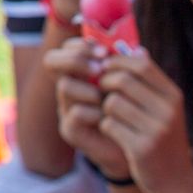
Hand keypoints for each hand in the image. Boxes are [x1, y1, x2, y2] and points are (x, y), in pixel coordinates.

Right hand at [47, 37, 129, 177]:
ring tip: (107, 98)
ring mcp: (66, 107)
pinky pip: (75, 113)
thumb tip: (141, 51)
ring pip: (64, 85)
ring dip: (89, 89)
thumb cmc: (134, 112)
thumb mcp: (135, 87)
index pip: (68, 47)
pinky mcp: (70, 129)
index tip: (104, 51)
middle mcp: (70, 86)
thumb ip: (135, 69)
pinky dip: (93, 113)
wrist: (135, 147)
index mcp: (83, 71)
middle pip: (52, 60)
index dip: (81, 45)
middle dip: (76, 60)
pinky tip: (108, 117)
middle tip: (100, 68)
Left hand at [93, 52, 192, 192]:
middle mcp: (168, 110)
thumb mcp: (165, 108)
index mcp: (173, 96)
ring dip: (104, 108)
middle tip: (102, 95)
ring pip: (112, 102)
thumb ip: (151, 81)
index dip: (117, 63)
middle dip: (104, 84)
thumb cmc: (164, 140)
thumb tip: (137, 48)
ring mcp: (156, 129)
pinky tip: (115, 134)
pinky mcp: (142, 148)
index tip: (107, 71)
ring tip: (111, 117)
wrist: (175, 181)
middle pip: (121, 80)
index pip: (140, 64)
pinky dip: (106, 127)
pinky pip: (109, 125)